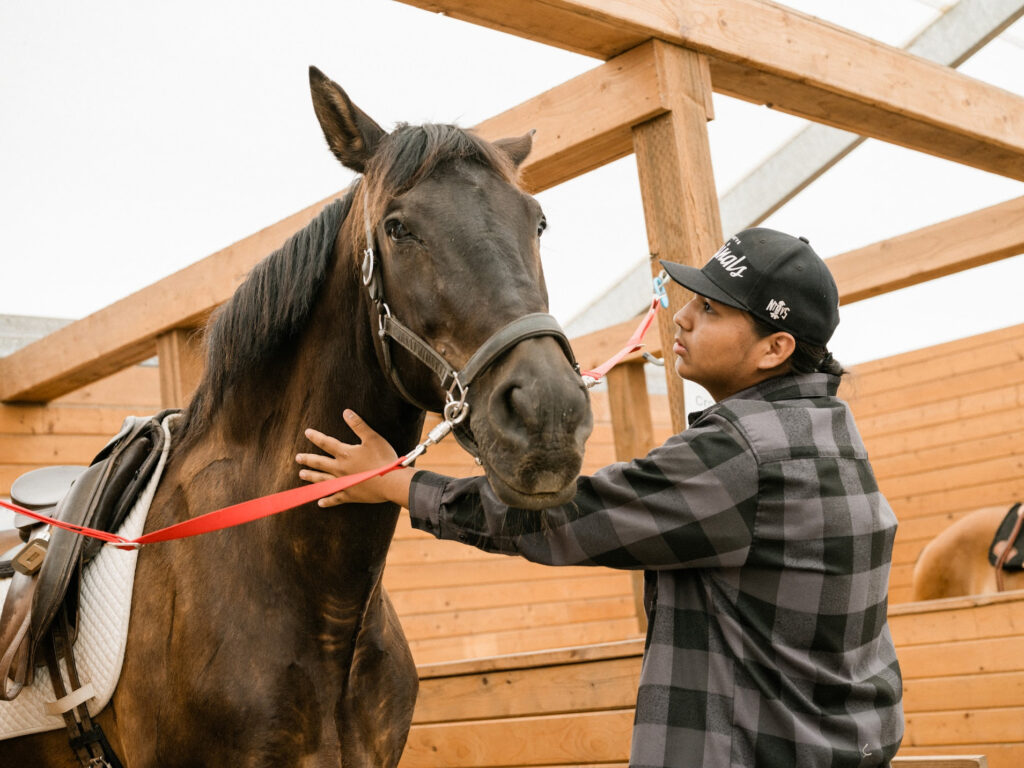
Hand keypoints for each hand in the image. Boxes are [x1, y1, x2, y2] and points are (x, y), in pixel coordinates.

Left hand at [296, 410, 412, 507]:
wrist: (391, 482)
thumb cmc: (383, 459)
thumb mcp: (372, 438)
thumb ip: (358, 425)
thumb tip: (346, 412)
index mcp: (345, 453)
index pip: (326, 443)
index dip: (316, 437)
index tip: (307, 432)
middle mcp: (340, 469)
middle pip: (320, 463)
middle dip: (308, 459)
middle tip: (298, 458)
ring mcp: (343, 483)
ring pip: (322, 480)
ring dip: (311, 477)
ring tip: (301, 474)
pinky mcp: (350, 495)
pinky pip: (335, 498)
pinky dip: (327, 501)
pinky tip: (320, 503)